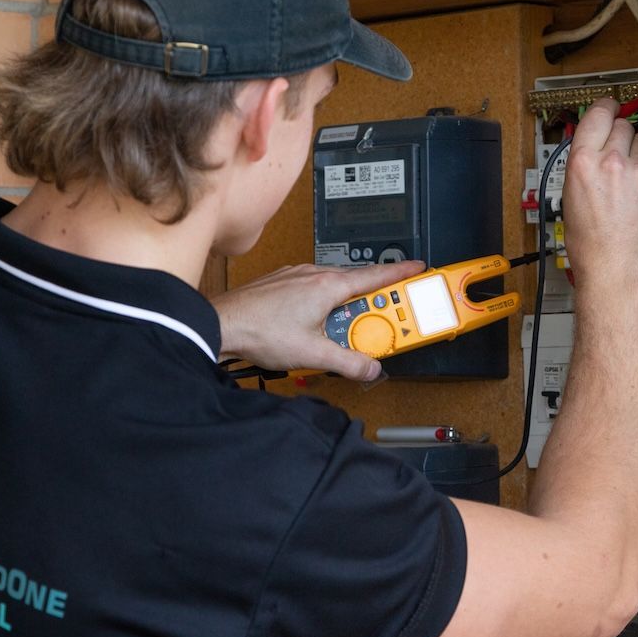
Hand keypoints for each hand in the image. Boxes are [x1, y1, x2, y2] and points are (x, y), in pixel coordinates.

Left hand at [211, 260, 424, 380]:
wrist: (220, 325)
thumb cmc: (259, 331)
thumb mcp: (313, 354)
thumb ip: (348, 362)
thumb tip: (370, 368)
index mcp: (328, 286)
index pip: (375, 276)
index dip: (400, 272)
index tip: (417, 268)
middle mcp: (313, 275)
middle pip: (356, 286)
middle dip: (371, 306)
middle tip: (381, 325)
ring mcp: (296, 278)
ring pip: (334, 290)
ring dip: (345, 310)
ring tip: (344, 335)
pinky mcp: (281, 285)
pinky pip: (313, 292)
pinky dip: (324, 307)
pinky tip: (316, 328)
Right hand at [562, 97, 637, 294]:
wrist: (616, 271)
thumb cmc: (591, 246)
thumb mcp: (570, 199)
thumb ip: (583, 167)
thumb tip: (592, 151)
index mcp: (584, 164)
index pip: (598, 114)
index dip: (604, 108)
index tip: (608, 107)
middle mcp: (613, 162)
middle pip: (623, 126)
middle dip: (619, 135)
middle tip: (616, 151)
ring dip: (636, 154)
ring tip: (627, 180)